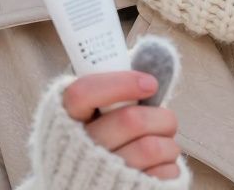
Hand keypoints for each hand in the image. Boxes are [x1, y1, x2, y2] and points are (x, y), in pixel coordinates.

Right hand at [62, 71, 182, 179]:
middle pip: (130, 120)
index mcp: (65, 121)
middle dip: (160, 116)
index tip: (149, 83)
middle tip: (164, 118)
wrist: (88, 186)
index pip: (83, 93)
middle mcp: (80, 150)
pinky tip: (158, 165)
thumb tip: (156, 56)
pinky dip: (169, 165)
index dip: (120, 84)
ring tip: (162, 143)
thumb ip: (110, 92)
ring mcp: (103, 175)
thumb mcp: (89, 116)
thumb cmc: (95, 144)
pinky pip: (162, 173)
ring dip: (167, 142)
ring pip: (151, 147)